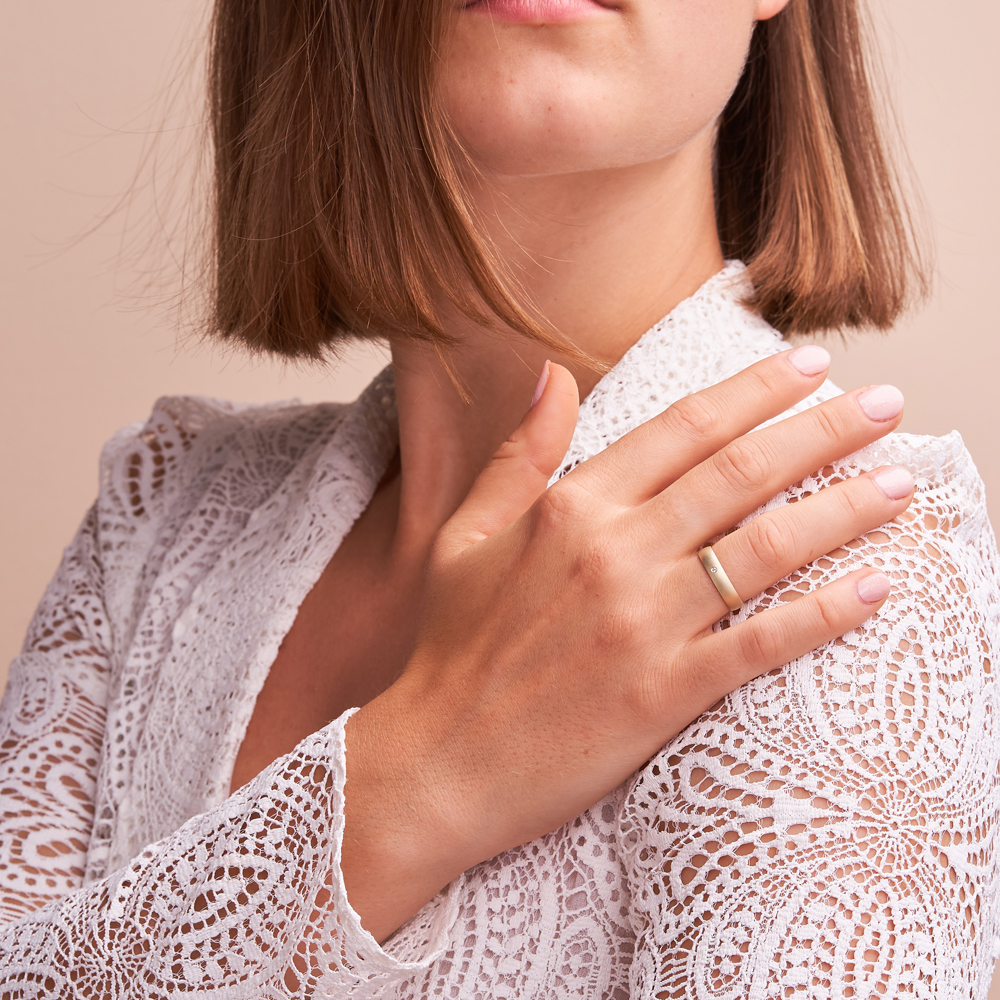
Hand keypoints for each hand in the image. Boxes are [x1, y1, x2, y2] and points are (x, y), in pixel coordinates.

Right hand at [344, 347, 911, 940]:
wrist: (434, 762)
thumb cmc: (447, 645)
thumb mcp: (466, 534)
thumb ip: (521, 451)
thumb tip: (554, 373)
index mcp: (569, 507)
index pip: (683, 429)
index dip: (755, 390)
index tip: (810, 365)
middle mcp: (615, 553)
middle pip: (740, 475)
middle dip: (822, 431)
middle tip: (884, 406)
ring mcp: (644, 623)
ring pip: (765, 550)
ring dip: (843, 510)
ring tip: (900, 482)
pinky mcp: (665, 693)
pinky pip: (762, 642)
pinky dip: (824, 613)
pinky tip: (874, 588)